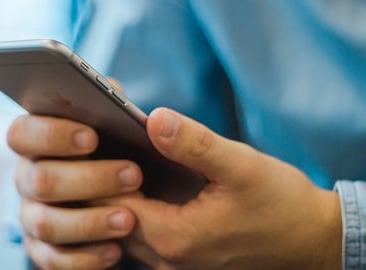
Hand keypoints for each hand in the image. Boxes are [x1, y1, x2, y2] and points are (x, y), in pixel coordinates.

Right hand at [8, 115, 141, 268]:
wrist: (121, 196)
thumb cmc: (114, 152)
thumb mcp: (116, 126)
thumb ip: (116, 107)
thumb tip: (134, 104)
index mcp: (37, 143)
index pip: (22, 134)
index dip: (52, 135)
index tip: (92, 138)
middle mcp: (28, 178)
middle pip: (39, 180)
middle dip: (87, 179)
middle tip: (133, 175)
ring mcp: (32, 215)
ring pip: (45, 223)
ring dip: (88, 222)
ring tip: (128, 219)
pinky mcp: (43, 249)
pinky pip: (55, 259)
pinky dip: (85, 257)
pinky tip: (116, 250)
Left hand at [99, 108, 342, 269]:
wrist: (310, 240)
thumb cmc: (281, 205)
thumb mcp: (240, 166)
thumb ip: (194, 144)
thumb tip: (154, 119)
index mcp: (174, 236)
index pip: (112, 203)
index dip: (99, 170)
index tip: (93, 138)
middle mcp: (165, 258)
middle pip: (111, 218)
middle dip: (99, 182)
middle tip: (96, 144)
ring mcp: (172, 263)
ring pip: (123, 229)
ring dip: (114, 197)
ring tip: (113, 160)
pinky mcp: (181, 259)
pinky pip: (141, 236)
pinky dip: (132, 210)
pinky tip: (138, 184)